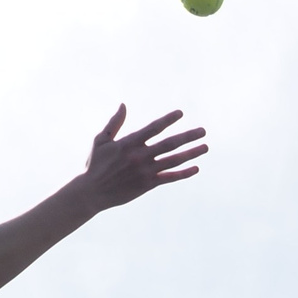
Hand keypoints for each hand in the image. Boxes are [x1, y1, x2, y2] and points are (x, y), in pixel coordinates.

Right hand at [75, 106, 206, 210]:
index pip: (153, 128)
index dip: (168, 120)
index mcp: (129, 143)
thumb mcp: (101, 140)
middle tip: (203, 131)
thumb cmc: (95, 164)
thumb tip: (123, 105)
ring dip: (191, 153)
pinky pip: (169, 178)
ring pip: (173, 161)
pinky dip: (183, 173)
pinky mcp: (148, 185)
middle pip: (169, 144)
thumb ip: (114, 123)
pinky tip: (196, 168)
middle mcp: (140, 156)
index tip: (181, 113)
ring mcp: (145, 171)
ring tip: (205, 147)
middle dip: (188, 136)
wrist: (92, 192)